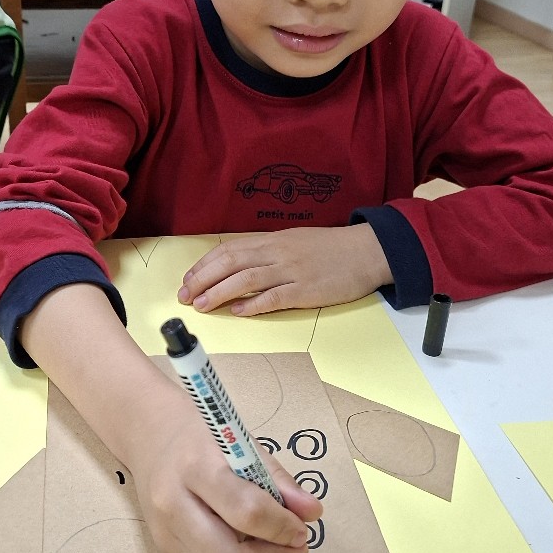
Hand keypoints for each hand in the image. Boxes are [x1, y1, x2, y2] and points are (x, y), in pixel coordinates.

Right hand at [124, 383, 322, 552]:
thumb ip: (279, 479)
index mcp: (196, 467)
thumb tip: (312, 513)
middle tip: (297, 548)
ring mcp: (166, 535)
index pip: (246, 511)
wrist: (151, 436)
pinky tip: (252, 549)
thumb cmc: (204, 437)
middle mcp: (173, 506)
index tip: (303, 527)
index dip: (282, 527)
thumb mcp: (244, 443)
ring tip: (278, 548)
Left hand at [177, 226, 391, 315]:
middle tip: (184, 295)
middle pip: (230, 263)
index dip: (204, 265)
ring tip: (201, 305)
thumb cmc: (331, 249)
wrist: (367, 251)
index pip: (229, 250)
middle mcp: (277, 253)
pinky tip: (236, 312)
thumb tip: (238, 266)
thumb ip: (267, 253)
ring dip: (219, 292)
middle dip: (202, 279)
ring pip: (246, 279)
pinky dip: (253, 305)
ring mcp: (292, 271)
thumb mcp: (294, 242)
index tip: (188, 279)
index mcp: (272, 240)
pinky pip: (274, 297)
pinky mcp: (306, 290)